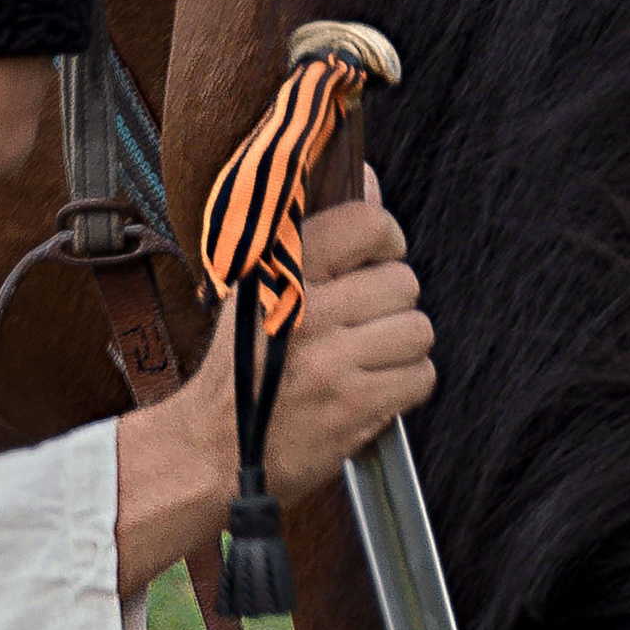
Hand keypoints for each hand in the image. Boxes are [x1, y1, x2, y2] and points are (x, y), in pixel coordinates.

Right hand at [112, 171, 433, 590]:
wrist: (209, 451)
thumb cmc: (237, 371)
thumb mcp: (256, 291)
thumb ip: (318, 235)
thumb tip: (370, 178)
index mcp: (279, 274)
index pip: (366, 224)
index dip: (385, 238)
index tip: (376, 257)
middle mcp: (307, 312)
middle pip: (402, 282)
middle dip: (389, 305)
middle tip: (358, 326)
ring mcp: (332, 362)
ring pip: (417, 330)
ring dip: (400, 348)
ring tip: (364, 360)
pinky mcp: (354, 408)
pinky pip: (419, 377)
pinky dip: (403, 386)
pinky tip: (369, 389)